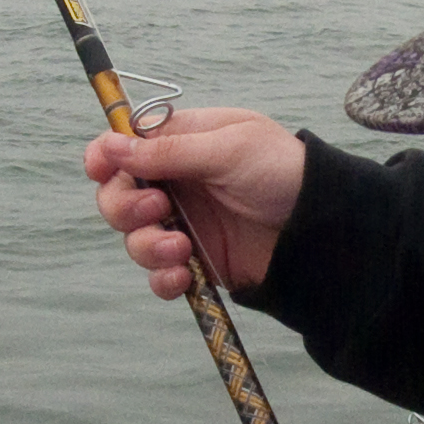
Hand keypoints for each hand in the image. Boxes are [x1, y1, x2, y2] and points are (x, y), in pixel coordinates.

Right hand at [84, 108, 308, 299]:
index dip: (104, 157)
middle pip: (117, 196)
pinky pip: (158, 275)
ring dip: (145, 245)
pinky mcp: (195, 262)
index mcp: (180, 144)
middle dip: (124, 206)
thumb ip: (169, 151)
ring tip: (179, 247)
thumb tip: (112, 147)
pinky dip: (162, 278)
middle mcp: (176, 184)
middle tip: (157, 209)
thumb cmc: (283, 172)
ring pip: (132, 239)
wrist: (322, 227)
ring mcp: (183, 224)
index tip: (102, 170)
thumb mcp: (229, 149)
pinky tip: (183, 275)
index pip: (123, 147)